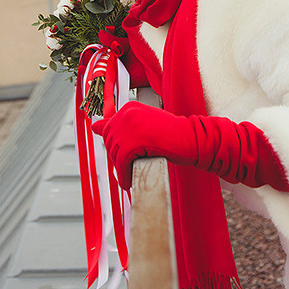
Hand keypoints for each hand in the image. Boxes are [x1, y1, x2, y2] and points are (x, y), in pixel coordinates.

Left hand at [91, 100, 288, 192]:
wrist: (194, 139)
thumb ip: (119, 126)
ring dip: (121, 170)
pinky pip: (121, 163)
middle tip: (131, 168)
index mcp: (129, 107)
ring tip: (132, 176)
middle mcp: (127, 113)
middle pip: (110, 144)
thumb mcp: (143, 127)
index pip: (109, 132)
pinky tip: (130, 181)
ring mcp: (131, 125)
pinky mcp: (135, 141)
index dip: (117, 148)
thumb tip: (93, 126)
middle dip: (118, 160)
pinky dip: (124, 175)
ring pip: (115, 155)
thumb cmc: (172, 136)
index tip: (128, 156)